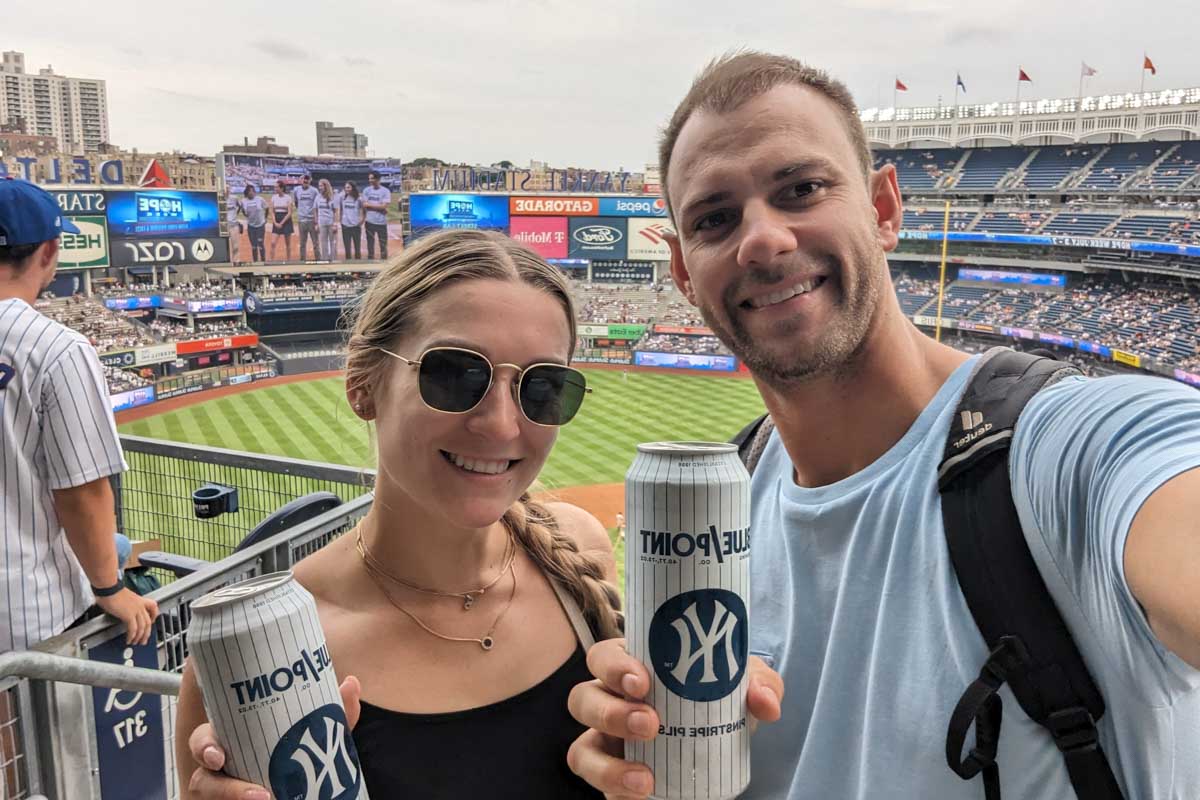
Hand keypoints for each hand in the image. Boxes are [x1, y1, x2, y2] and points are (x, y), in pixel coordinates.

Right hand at [94, 588, 158, 644]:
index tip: (153, 621)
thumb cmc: (110, 590)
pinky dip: (132, 636)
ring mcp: (135, 610)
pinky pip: (133, 629)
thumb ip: (124, 603)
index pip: (153, 606)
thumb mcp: (122, 596)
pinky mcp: (128, 615)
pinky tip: (129, 639)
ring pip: (142, 627)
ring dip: (139, 637)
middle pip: (148, 621)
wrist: (108, 587)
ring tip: (135, 642)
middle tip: (144, 640)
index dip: (154, 615)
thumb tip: (119, 608)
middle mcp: (139, 605)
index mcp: (139, 599)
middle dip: (146, 633)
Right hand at [186, 676, 360, 798]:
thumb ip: (333, 712)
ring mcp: (227, 790)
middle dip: (218, 784)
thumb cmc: (301, 752)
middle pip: (202, 775)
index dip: (205, 747)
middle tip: (247, 786)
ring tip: (263, 799)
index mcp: (234, 741)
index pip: (205, 740)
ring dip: (232, 797)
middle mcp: (225, 769)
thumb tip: (350, 683)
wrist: (312, 790)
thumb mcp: (317, 734)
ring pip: (212, 795)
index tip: (219, 755)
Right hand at [567, 639, 781, 798]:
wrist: (724, 745)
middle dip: (610, 712)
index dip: (613, 667)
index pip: (603, 657)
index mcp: (632, 667)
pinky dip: (614, 791)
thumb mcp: (743, 685)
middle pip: (581, 699)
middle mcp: (610, 702)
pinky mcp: (613, 775)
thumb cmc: (720, 698)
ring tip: (644, 778)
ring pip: (581, 750)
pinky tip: (642, 795)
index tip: (643, 682)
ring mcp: (606, 742)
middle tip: (650, 724)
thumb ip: (761, 685)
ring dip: (606, 766)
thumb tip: (764, 703)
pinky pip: (597, 786)